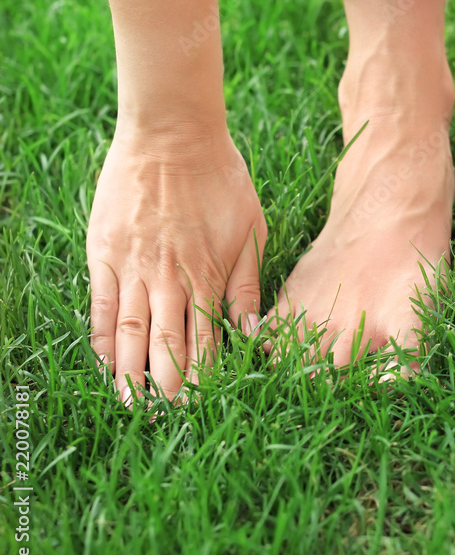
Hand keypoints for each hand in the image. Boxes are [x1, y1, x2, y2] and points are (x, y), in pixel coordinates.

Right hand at [87, 128, 266, 404]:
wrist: (172, 134)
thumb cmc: (222, 179)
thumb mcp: (252, 227)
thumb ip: (248, 283)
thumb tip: (249, 331)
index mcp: (210, 274)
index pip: (207, 341)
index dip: (205, 377)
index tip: (207, 406)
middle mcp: (170, 277)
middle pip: (167, 345)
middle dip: (168, 387)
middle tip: (168, 419)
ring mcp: (134, 266)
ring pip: (132, 333)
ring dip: (131, 374)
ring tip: (134, 406)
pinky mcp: (105, 252)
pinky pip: (102, 306)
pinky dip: (103, 337)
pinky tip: (107, 362)